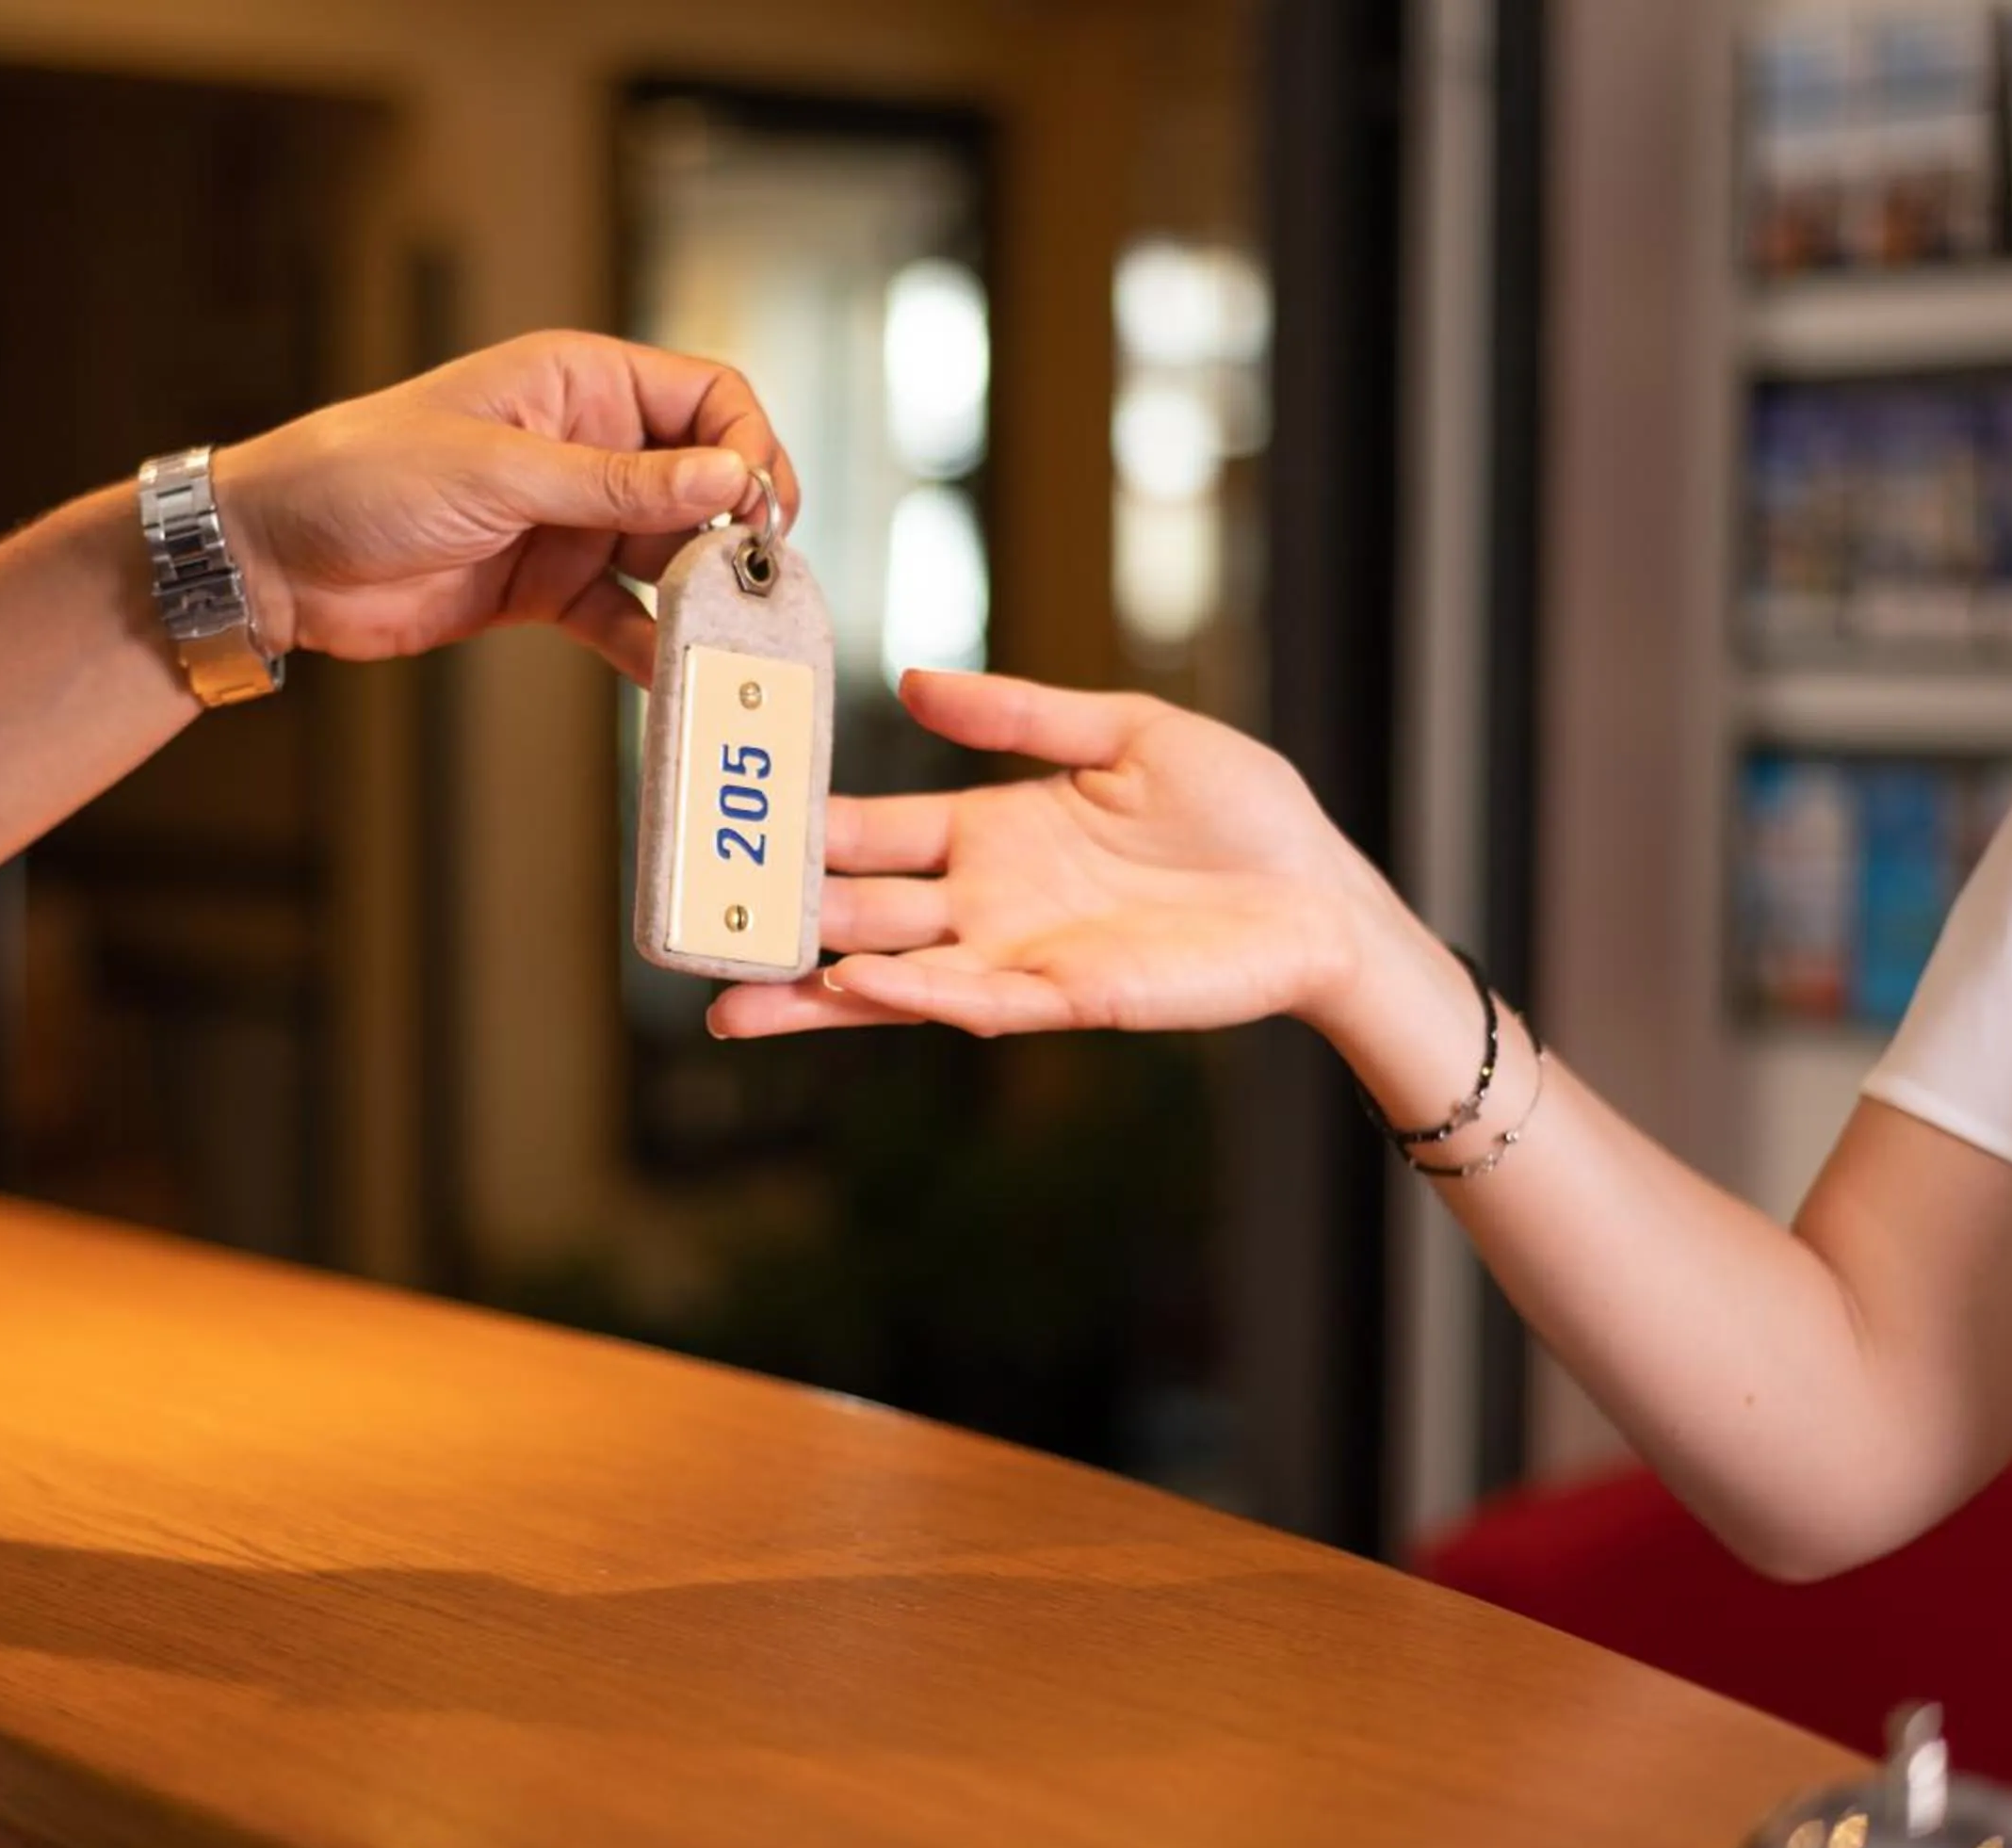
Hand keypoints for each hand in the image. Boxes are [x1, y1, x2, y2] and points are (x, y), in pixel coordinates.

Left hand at [218, 331, 797, 682]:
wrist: (274, 557)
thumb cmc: (361, 474)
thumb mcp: (497, 472)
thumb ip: (616, 485)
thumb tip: (727, 480)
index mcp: (578, 383)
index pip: (706, 397)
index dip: (748, 446)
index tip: (761, 507)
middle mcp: (587, 448)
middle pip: (702, 484)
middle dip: (736, 533)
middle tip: (758, 585)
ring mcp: (569, 522)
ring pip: (671, 558)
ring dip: (703, 598)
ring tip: (730, 640)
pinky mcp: (546, 589)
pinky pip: (623, 618)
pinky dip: (652, 646)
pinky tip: (675, 674)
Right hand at [707, 671, 1395, 1040]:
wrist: (1322, 894)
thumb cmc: (1242, 815)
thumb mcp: (1126, 730)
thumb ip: (1020, 711)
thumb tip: (911, 683)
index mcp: (992, 833)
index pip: (871, 834)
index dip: (800, 826)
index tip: (728, 816)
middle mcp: (989, 903)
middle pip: (856, 914)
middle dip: (776, 918)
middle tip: (689, 916)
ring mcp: (1021, 956)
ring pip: (891, 980)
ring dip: (812, 988)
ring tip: (730, 995)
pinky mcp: (1071, 995)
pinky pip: (976, 999)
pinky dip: (913, 996)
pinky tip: (853, 985)